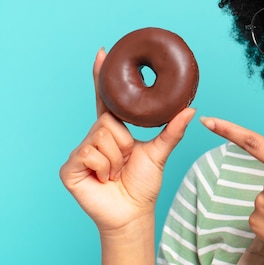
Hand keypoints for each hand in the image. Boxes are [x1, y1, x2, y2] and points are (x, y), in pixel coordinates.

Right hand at [59, 49, 195, 232]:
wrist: (133, 212)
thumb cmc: (143, 183)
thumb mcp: (159, 152)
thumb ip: (173, 130)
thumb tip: (191, 108)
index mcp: (113, 130)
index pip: (106, 99)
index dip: (101, 77)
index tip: (103, 53)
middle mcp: (95, 136)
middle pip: (108, 121)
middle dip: (123, 143)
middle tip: (125, 161)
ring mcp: (81, 151)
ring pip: (101, 137)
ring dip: (116, 158)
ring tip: (116, 171)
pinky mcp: (70, 167)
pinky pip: (90, 152)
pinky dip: (104, 167)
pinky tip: (103, 178)